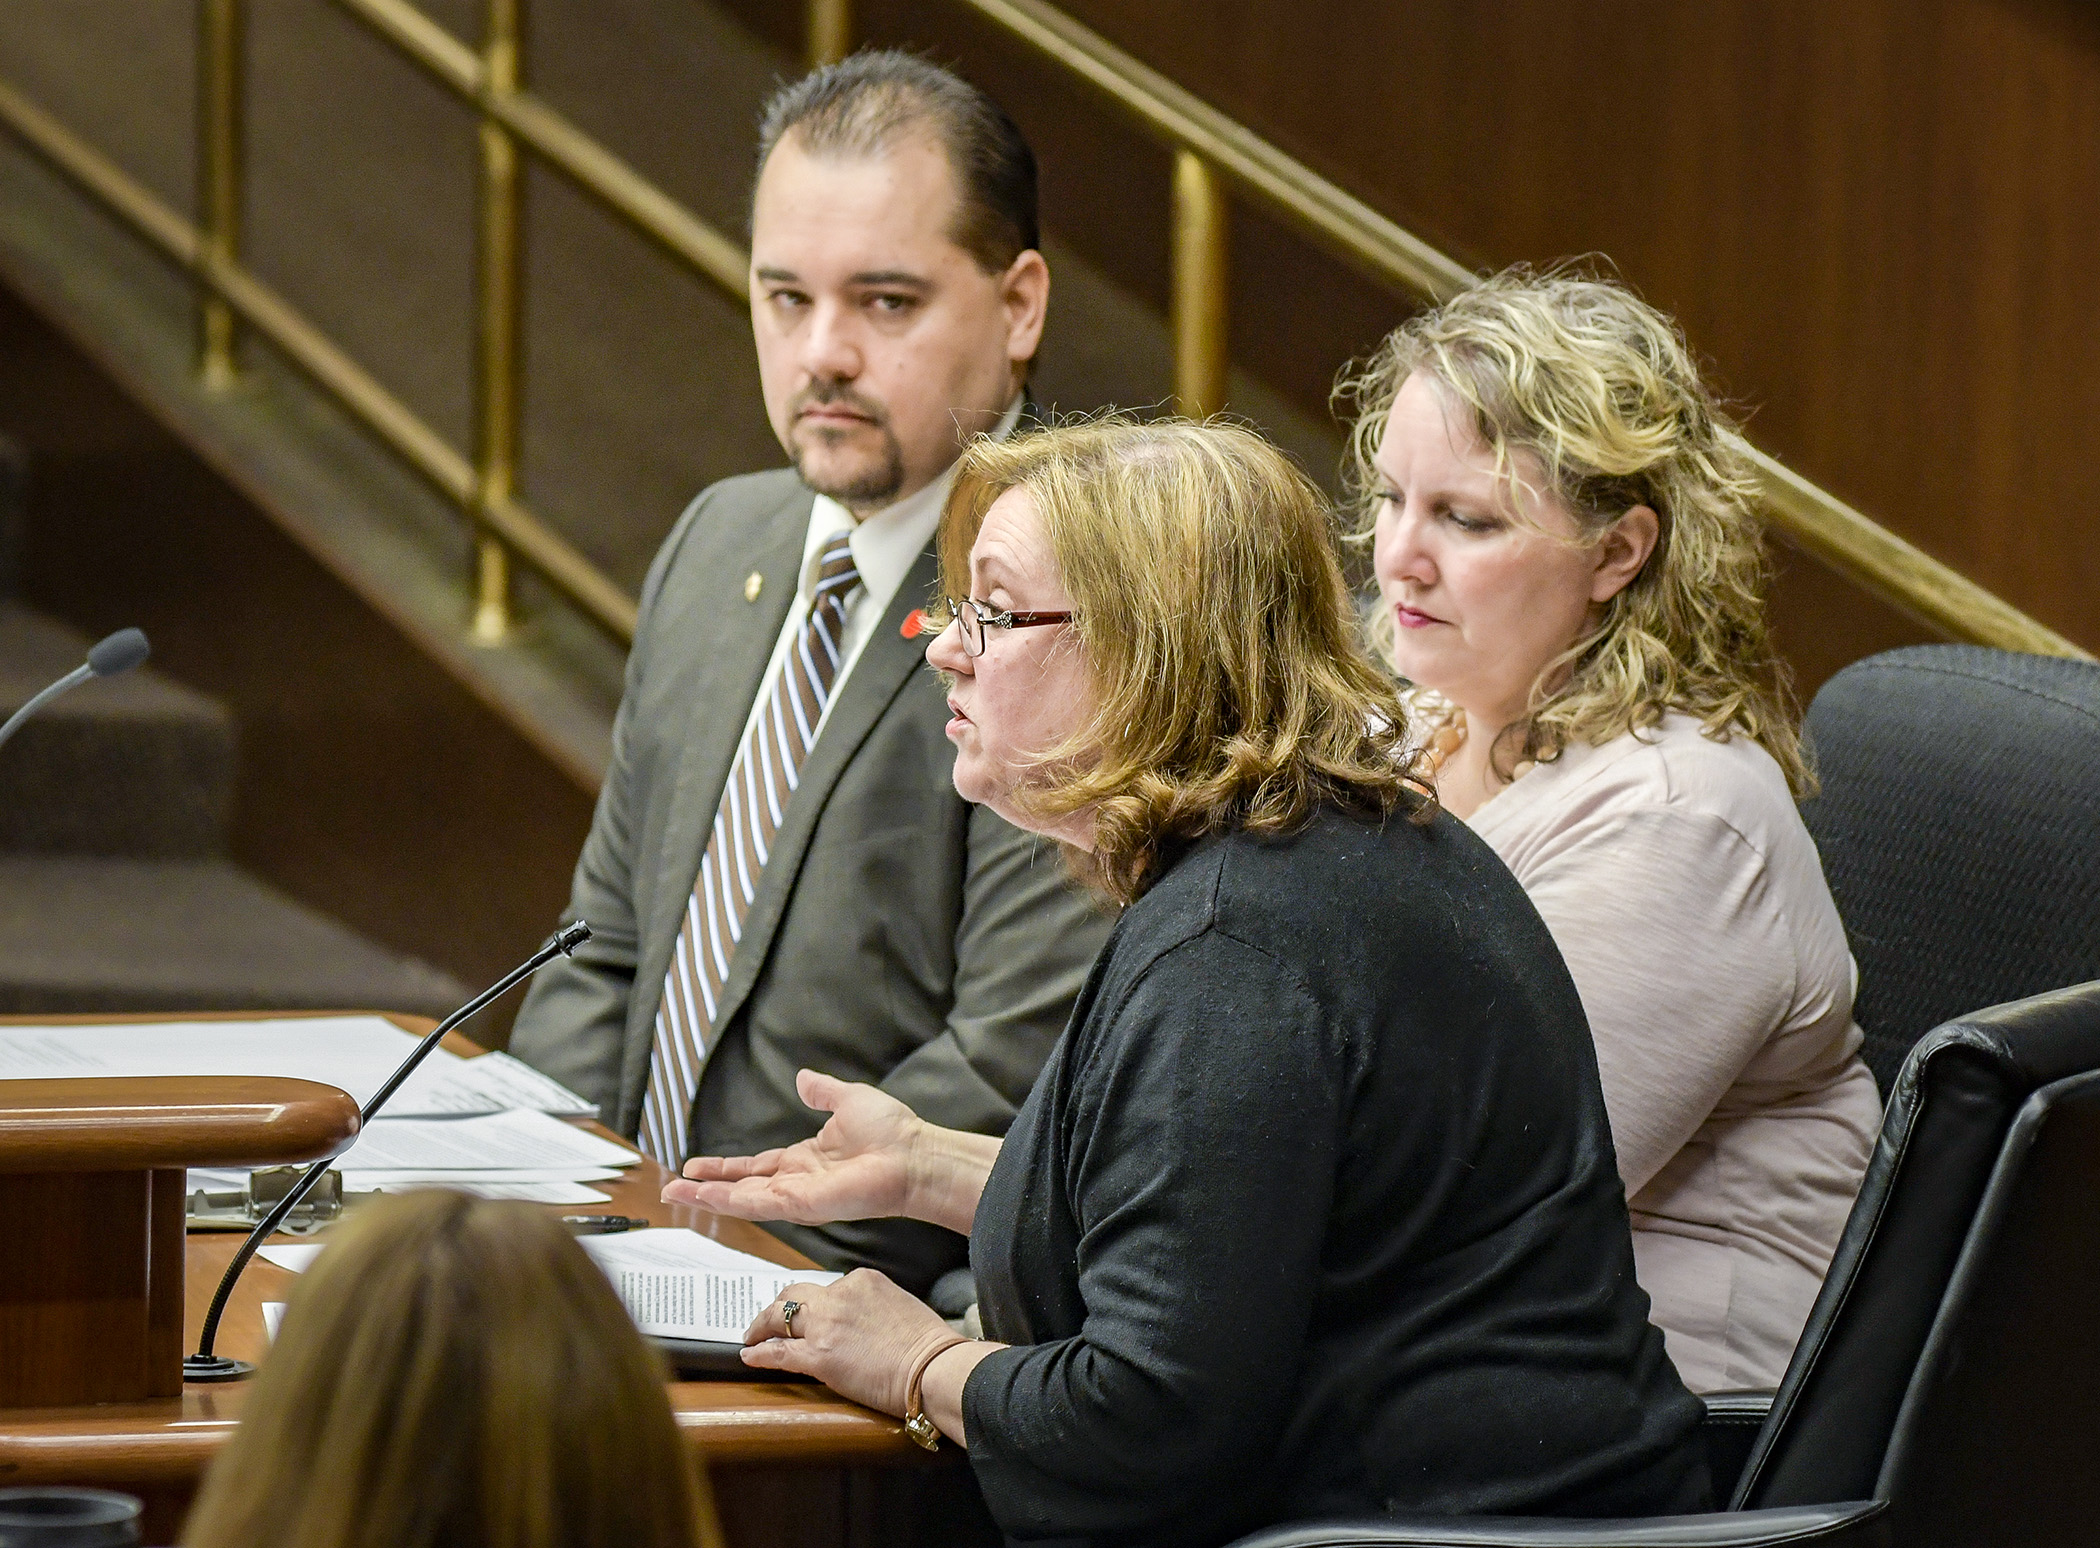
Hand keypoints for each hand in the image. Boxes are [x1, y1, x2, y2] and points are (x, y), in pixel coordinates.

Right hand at [662, 1069, 918, 1224]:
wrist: (914, 1155)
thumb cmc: (892, 1132)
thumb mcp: (848, 1100)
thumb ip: (822, 1091)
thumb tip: (804, 1077)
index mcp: (805, 1159)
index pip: (756, 1166)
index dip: (725, 1167)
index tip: (696, 1166)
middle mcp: (796, 1181)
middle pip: (740, 1187)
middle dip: (705, 1189)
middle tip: (672, 1189)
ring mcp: (796, 1196)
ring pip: (741, 1199)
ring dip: (706, 1198)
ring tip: (672, 1195)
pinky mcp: (801, 1204)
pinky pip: (757, 1203)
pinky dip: (726, 1201)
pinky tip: (702, 1197)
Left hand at [743, 1269, 970, 1418]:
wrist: (932, 1368)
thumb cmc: (927, 1343)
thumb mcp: (899, 1303)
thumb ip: (871, 1303)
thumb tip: (857, 1319)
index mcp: (861, 1279)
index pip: (826, 1286)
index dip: (815, 1303)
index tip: (810, 1315)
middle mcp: (839, 1294)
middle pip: (795, 1294)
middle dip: (779, 1306)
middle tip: (769, 1320)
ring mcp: (825, 1324)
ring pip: (780, 1316)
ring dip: (761, 1326)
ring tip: (752, 1335)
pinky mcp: (818, 1356)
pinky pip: (778, 1352)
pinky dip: (759, 1353)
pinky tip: (748, 1355)